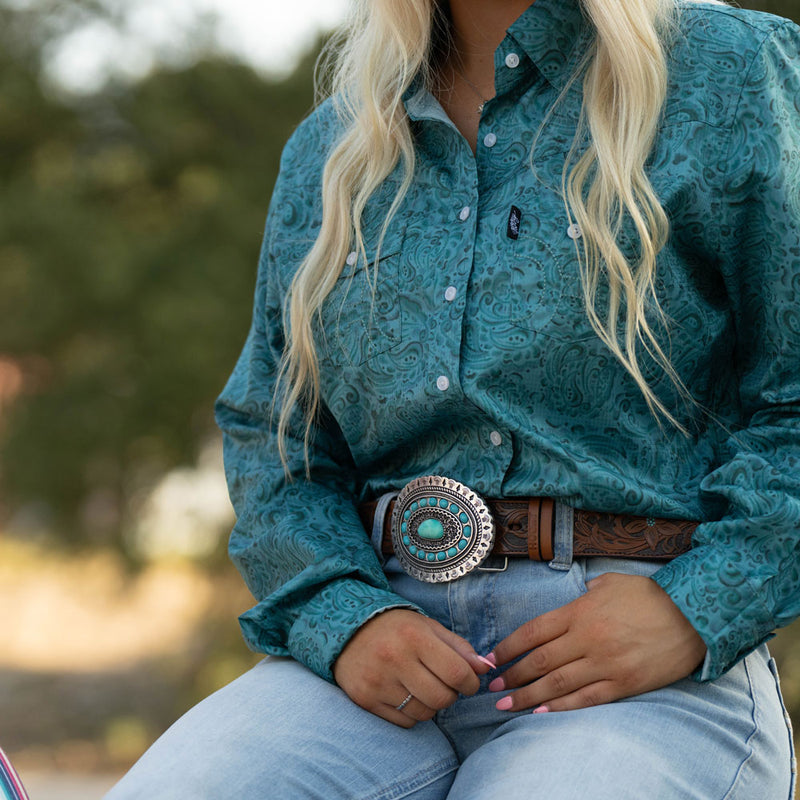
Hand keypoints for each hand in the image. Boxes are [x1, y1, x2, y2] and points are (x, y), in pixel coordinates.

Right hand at [333, 609, 490, 727]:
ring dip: (432, 704)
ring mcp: (378, 682)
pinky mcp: (365, 699)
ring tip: (423, 686)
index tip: (468, 681)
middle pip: (442, 697)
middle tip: (444, 683)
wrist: (347, 630)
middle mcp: (395, 659)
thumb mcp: (428, 627)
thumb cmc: (395, 628)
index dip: (470, 683)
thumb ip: (459, 647)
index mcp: (414, 636)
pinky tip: (405, 694)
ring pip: (425, 713)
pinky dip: (412, 712)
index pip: (456, 672)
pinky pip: (404, 721)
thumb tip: (485, 669)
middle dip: (451, 695)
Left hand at [489, 572, 706, 712]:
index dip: (508, 648)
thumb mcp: (612, 582)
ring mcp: (605, 664)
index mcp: (580, 611)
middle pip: (539, 661)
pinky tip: (541, 714)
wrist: (693, 615)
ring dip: (527, 696)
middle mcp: (587, 638)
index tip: (491, 659)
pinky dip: (561, 707)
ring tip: (506, 706)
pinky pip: (586, 699)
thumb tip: (579, 592)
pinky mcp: (624, 684)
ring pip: (557, 684)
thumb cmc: (650, 595)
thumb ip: (589, 589)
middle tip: (491, 688)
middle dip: (512, 676)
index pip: (533, 632)